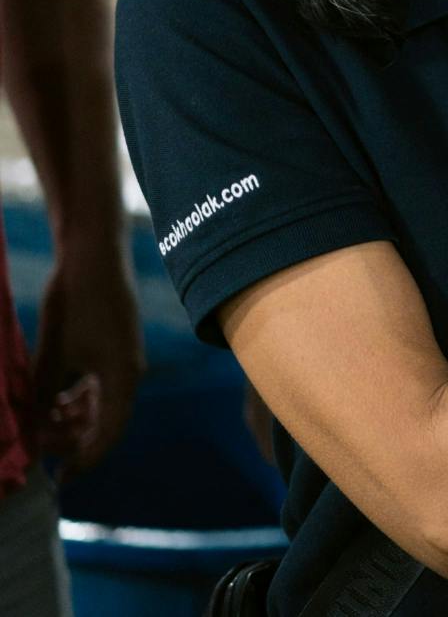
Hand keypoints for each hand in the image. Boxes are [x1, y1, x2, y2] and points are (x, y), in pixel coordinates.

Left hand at [34, 240, 142, 478]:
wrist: (95, 254)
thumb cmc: (76, 301)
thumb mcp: (52, 353)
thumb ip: (44, 395)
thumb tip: (33, 433)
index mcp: (121, 377)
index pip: (108, 434)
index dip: (85, 460)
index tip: (60, 480)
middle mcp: (128, 372)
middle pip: (106, 422)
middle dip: (73, 440)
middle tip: (40, 450)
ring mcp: (124, 358)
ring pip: (101, 404)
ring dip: (72, 419)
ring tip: (40, 425)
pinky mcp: (115, 346)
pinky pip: (100, 385)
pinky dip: (77, 398)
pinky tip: (53, 398)